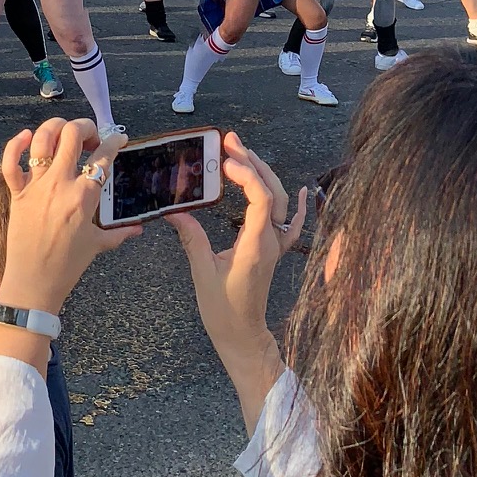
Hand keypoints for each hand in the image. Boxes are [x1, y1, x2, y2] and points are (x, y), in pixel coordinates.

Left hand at [0, 118, 141, 316]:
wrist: (33, 282)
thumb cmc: (67, 265)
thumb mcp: (98, 245)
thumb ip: (120, 233)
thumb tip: (139, 230)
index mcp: (84, 196)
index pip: (104, 157)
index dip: (115, 142)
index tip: (118, 140)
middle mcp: (60, 185)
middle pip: (73, 135)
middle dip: (86, 127)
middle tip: (90, 138)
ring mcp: (36, 186)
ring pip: (42, 139)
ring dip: (55, 127)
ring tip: (63, 133)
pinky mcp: (16, 193)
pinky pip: (10, 161)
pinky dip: (15, 144)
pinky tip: (26, 137)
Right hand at [164, 138, 294, 334]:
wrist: (242, 335)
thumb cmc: (223, 310)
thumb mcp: (202, 273)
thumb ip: (192, 239)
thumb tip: (174, 211)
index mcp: (255, 245)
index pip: (261, 198)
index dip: (247, 174)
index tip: (225, 159)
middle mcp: (270, 241)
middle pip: (272, 192)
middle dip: (252, 163)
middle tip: (230, 141)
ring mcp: (275, 246)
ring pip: (280, 201)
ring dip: (263, 174)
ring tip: (242, 154)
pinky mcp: (273, 251)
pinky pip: (292, 224)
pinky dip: (299, 205)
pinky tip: (302, 189)